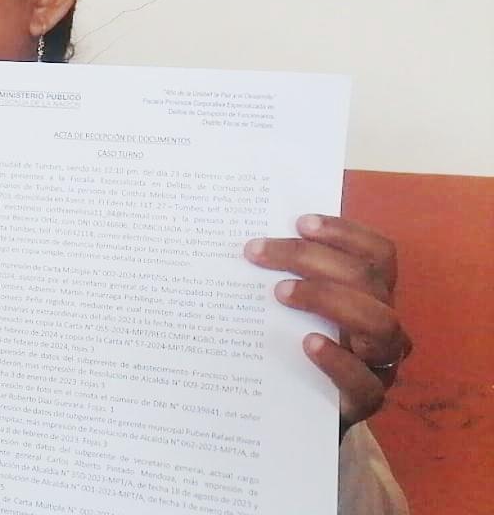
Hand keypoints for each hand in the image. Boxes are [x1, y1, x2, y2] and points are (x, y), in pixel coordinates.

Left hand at [245, 215, 410, 433]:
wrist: (293, 412)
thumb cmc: (290, 347)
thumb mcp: (290, 309)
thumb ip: (284, 278)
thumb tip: (247, 243)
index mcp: (373, 296)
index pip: (379, 254)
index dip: (345, 233)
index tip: (299, 221)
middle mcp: (384, 325)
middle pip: (369, 280)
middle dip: (311, 259)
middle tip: (259, 252)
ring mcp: (380, 364)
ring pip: (379, 323)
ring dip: (327, 298)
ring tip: (280, 293)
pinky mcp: (365, 401)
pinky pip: (365, 382)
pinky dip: (337, 359)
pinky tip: (307, 343)